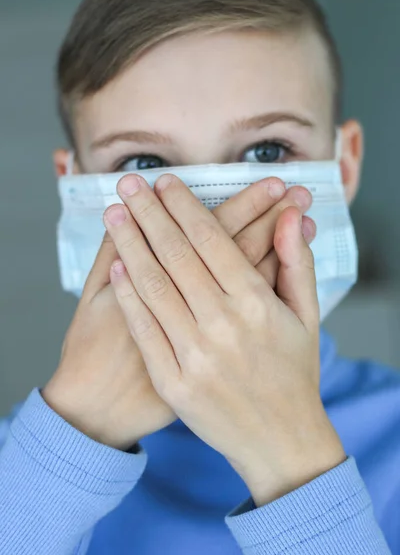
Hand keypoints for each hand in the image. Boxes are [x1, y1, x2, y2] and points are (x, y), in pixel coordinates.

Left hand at [104, 172, 344, 502]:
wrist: (279, 440)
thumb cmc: (294, 372)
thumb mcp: (307, 315)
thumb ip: (296, 263)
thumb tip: (290, 215)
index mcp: (256, 305)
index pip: (211, 240)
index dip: (184, 206)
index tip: (165, 182)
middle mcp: (221, 326)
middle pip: (175, 254)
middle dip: (149, 212)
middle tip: (129, 183)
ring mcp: (193, 355)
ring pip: (153, 285)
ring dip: (129, 244)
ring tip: (114, 213)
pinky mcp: (172, 382)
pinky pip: (143, 329)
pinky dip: (127, 294)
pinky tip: (115, 265)